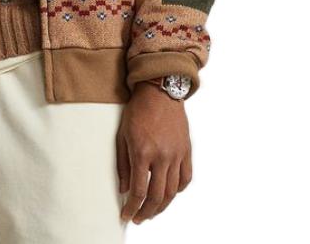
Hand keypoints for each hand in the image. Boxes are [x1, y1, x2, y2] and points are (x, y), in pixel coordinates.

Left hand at [116, 81, 192, 223]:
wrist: (159, 92)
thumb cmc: (138, 110)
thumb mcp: (122, 135)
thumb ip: (123, 164)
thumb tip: (124, 189)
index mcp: (143, 152)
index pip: (139, 191)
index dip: (132, 208)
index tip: (127, 215)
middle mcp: (162, 156)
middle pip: (157, 197)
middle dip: (146, 212)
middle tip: (139, 218)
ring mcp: (177, 154)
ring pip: (173, 192)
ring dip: (163, 206)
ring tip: (153, 211)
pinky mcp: (187, 151)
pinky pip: (186, 178)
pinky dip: (178, 190)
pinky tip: (170, 193)